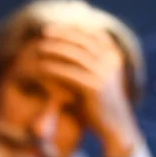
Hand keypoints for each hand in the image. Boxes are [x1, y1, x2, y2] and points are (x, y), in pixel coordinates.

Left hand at [37, 25, 143, 156]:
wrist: (116, 129)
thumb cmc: (103, 105)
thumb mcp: (99, 79)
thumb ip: (90, 62)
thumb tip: (70, 45)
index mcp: (115, 56)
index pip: (93, 33)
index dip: (73, 28)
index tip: (57, 27)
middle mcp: (111, 61)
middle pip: (82, 39)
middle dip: (62, 33)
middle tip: (43, 31)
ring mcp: (104, 73)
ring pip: (74, 53)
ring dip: (55, 47)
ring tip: (39, 46)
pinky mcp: (94, 87)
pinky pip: (68, 72)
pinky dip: (52, 67)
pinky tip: (40, 66)